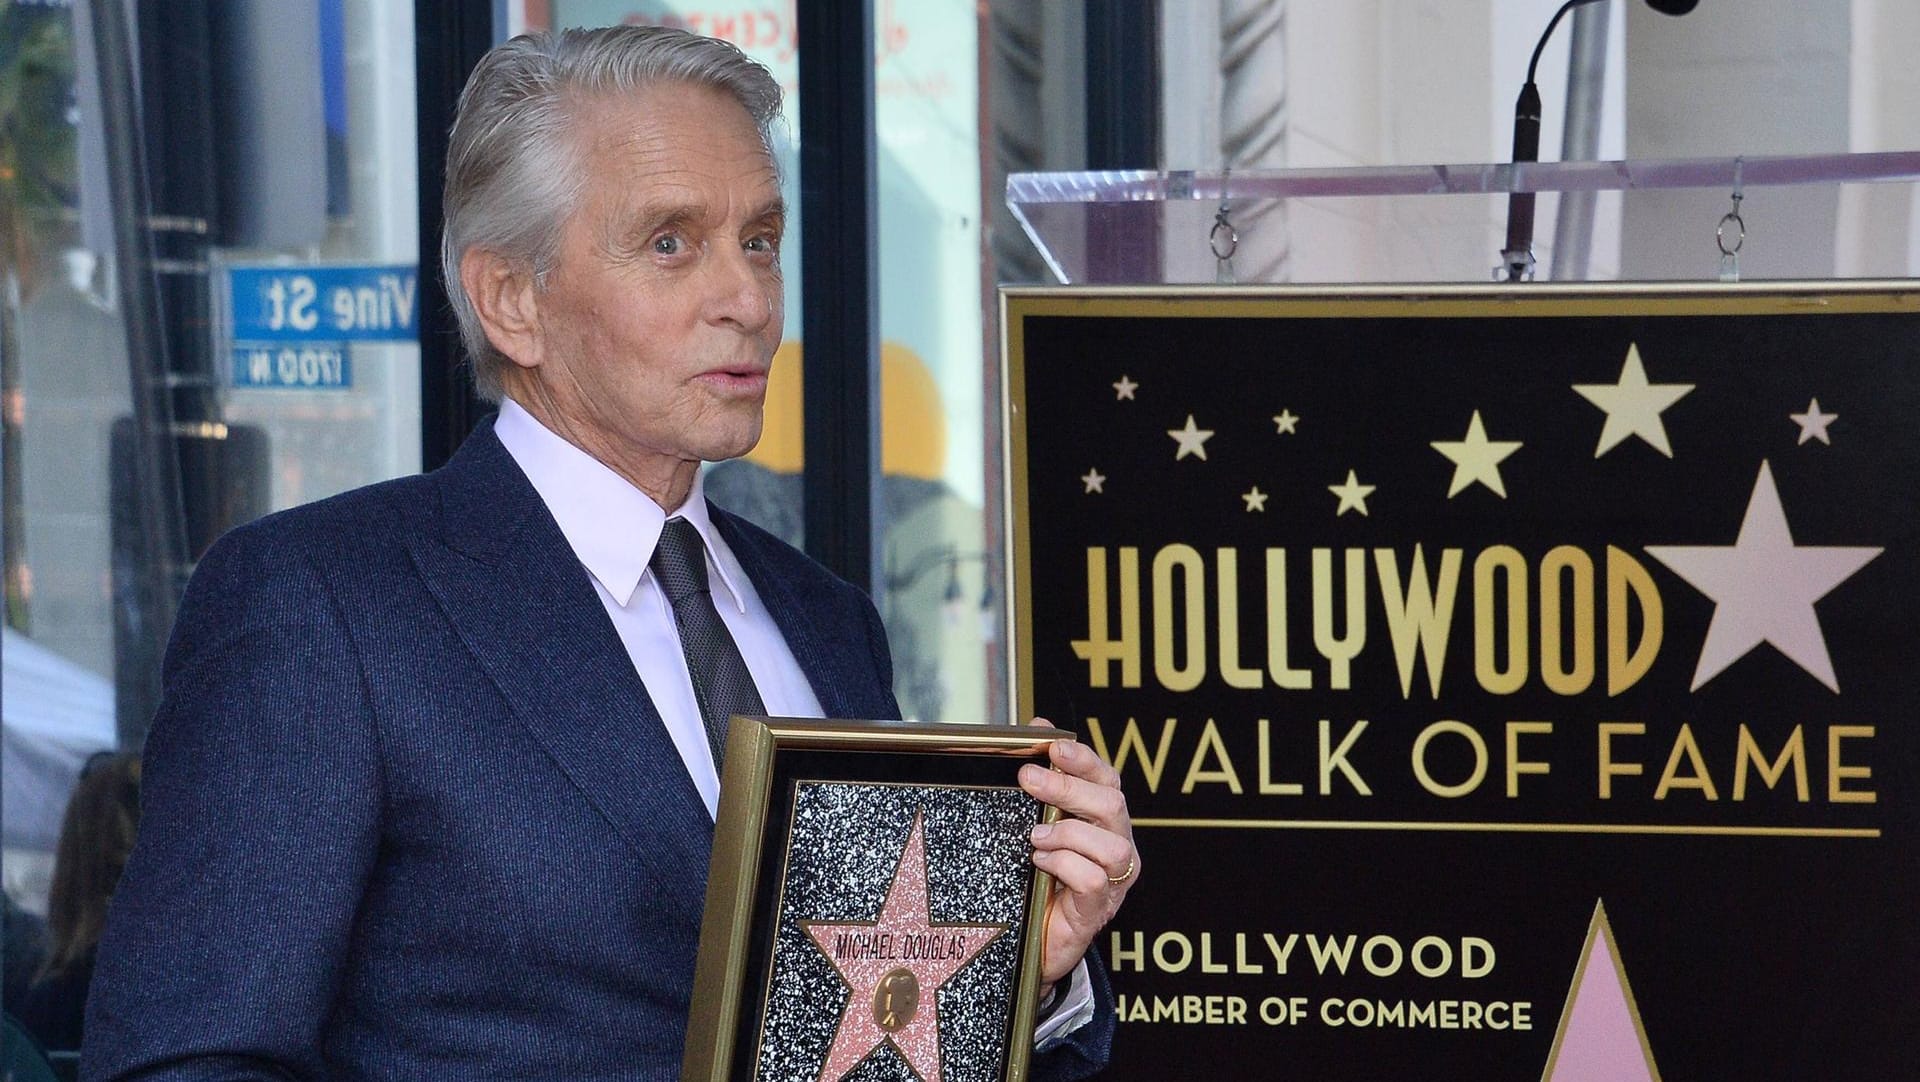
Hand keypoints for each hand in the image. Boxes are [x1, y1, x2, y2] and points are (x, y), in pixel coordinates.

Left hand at [1019, 716, 1137, 991]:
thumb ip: (1042, 779)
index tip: (1053, 746)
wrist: (1031, 943)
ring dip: (1069, 833)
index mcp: (1104, 821)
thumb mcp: (1036, 824)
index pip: (1107, 779)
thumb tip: (1039, 725)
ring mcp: (1113, 881)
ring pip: (1112, 844)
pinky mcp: (1097, 912)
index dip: (1085, 759)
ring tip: (1035, 837)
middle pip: (1112, 804)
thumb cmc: (1037, 877)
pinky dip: (1065, 866)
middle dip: (1069, 787)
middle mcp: (1117, 847)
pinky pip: (1095, 881)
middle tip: (1028, 780)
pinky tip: (1040, 864)